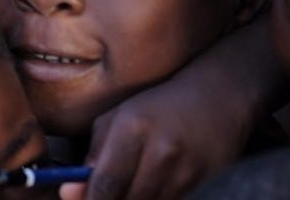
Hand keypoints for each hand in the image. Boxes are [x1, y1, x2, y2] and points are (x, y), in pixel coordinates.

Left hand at [59, 18, 282, 199]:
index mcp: (132, 128)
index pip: (105, 182)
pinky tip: (151, 187)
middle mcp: (160, 151)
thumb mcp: (117, 117)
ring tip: (129, 187)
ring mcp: (186, 169)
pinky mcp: (205, 183)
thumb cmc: (158, 106)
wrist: (217, 98)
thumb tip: (72, 192)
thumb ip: (95, 154)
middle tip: (104, 195)